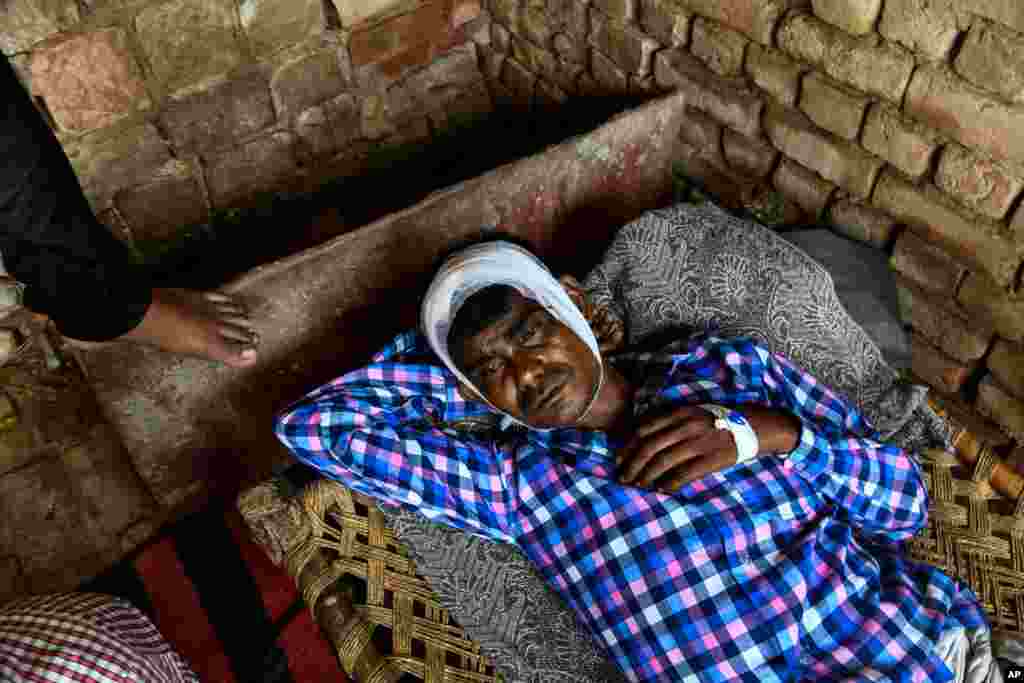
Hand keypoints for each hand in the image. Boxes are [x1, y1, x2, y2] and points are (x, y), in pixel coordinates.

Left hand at [616, 405, 736, 492]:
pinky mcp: (710, 460)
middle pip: (649, 447)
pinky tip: (662, 489)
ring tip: (638, 485)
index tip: (618, 458)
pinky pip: (684, 474)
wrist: (750, 427)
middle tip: (623, 477)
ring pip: (662, 462)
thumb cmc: (715, 421)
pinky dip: (669, 483)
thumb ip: (669, 421)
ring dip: (646, 476)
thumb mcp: (690, 412)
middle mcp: (685, 426)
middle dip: (632, 465)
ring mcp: (698, 443)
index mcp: (678, 413)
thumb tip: (640, 435)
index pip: (644, 430)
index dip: (628, 446)